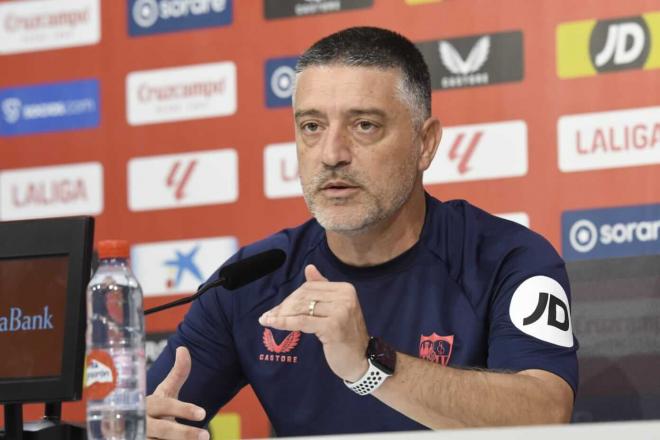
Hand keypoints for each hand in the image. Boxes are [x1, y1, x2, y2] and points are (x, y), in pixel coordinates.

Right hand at [146, 346, 209, 439]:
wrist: (128, 430)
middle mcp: (140, 423)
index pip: (164, 405)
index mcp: (147, 405)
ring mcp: (137, 437)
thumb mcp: (165, 393)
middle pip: (162, 429)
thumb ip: (177, 374)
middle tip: (206, 436)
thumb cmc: (154, 410)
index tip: (202, 413)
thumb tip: (183, 348)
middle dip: (184, 433)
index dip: (183, 409)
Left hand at [259, 264, 369, 381]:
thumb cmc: (346, 335)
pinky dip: (284, 322)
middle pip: (305, 296)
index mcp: (345, 289)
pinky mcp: (332, 327)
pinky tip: (271, 322)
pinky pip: (302, 321)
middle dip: (284, 306)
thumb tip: (309, 268)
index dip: (292, 297)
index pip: (310, 287)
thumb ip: (322, 289)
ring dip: (281, 314)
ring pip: (302, 308)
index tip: (278, 308)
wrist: (361, 360)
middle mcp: (345, 297)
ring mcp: (340, 312)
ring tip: (267, 319)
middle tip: (269, 315)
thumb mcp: (336, 309)